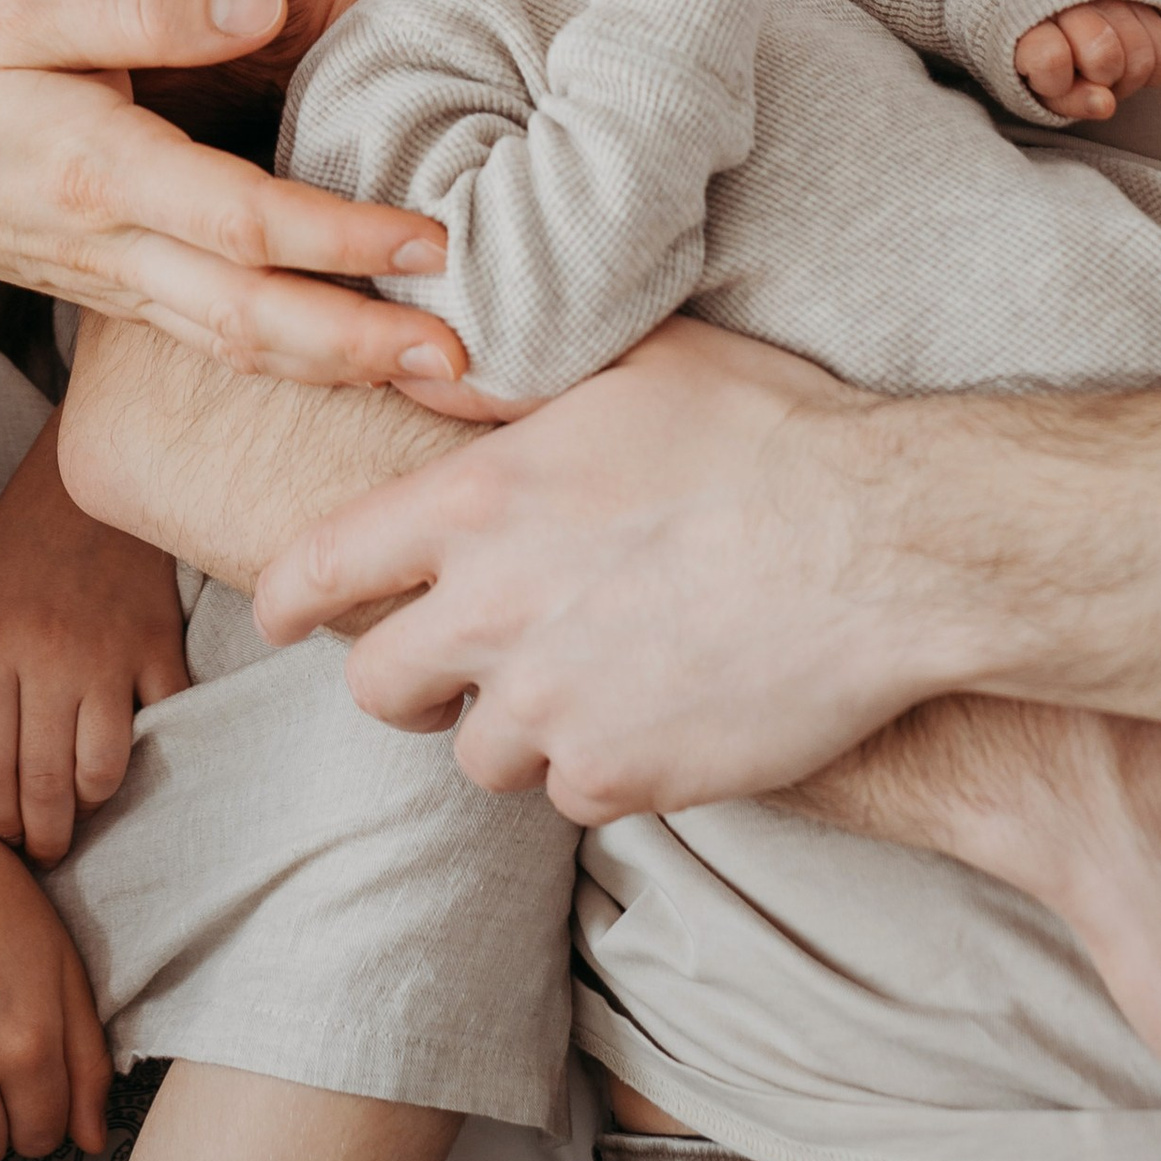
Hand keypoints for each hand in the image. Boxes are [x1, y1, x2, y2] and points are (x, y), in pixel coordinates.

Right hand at [0, 0, 470, 386]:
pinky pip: (218, 346)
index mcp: (102, 169)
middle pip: (252, 317)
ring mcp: (120, 290)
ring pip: (240, 349)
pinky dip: (295, 363)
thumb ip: (148, 6)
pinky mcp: (123, 305)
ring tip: (437, 372)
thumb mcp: (30, 9)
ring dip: (341, 368)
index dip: (337, 238)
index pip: (238, 219)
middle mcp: (117, 248)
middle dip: (361, 342)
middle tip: (463, 353)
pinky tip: (358, 362)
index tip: (428, 239)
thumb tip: (263, 4)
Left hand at [0, 414, 191, 860]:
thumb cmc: (20, 545)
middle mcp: (48, 657)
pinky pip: (161, 726)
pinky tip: (132, 759)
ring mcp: (109, 654)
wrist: (91, 476)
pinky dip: (151, 754)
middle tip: (41, 850)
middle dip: (40, 837)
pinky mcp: (159, 645)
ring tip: (80, 813)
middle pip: (41, 785)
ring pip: (101, 772)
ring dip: (89, 809)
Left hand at [255, 321, 930, 805]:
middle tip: (457, 664)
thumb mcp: (636, 363)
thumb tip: (438, 370)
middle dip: (409, 678)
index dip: (287, 597)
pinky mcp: (625, 777)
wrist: (882, 546)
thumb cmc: (769, 432)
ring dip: (517, 728)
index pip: (322, 565)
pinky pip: (574, 796)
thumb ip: (519, 380)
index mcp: (479, 502)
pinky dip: (602, 769)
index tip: (278, 613)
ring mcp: (555, 707)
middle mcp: (493, 611)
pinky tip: (658, 713)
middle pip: (380, 686)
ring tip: (589, 680)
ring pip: (479, 755)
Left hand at [1014, 0, 1160, 122]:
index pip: (1052, 57)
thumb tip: (1107, 105)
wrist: (1044, 10)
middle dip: (1101, 79)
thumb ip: (1069, 100)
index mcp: (1029, 18)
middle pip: (1105, 52)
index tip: (1049, 79)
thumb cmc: (1039, 61)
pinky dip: (1154, 69)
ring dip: (1130, 77)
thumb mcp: (1038, 87)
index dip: (1055, 82)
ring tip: (1107, 74)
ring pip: (1142, 51)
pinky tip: (1130, 66)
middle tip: (1088, 79)